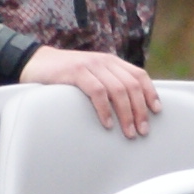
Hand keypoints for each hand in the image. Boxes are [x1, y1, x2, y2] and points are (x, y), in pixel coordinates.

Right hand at [21, 47, 160, 135]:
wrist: (36, 63)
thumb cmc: (66, 74)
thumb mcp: (92, 74)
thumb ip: (108, 83)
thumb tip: (129, 106)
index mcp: (111, 61)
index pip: (138, 75)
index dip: (150, 93)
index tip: (156, 111)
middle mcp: (104, 61)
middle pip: (131, 86)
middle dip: (140, 110)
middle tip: (142, 130)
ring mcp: (90, 65)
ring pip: (118, 90)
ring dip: (126, 114)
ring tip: (129, 132)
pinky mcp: (76, 72)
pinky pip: (97, 92)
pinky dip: (104, 110)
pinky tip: (107, 124)